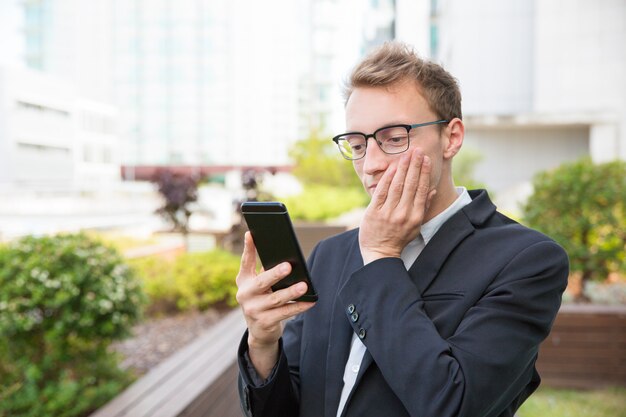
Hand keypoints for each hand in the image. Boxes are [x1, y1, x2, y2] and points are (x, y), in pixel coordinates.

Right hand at [235, 232, 315, 377]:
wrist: (259, 331)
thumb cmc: (263, 300)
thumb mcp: (259, 286)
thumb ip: (266, 272)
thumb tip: (288, 260)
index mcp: (244, 281)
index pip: (245, 262)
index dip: (248, 248)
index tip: (251, 233)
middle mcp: (245, 294)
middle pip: (262, 282)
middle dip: (275, 274)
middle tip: (288, 266)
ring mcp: (253, 310)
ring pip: (276, 299)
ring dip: (291, 292)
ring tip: (304, 285)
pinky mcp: (264, 322)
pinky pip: (285, 313)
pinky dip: (298, 307)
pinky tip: (310, 302)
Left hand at [359, 148, 435, 264]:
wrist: (380, 253)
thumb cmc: (399, 238)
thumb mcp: (416, 226)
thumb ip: (423, 207)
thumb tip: (432, 189)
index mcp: (415, 217)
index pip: (421, 190)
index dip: (424, 173)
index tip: (426, 159)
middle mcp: (403, 214)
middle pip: (410, 185)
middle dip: (414, 166)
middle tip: (417, 150)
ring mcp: (388, 213)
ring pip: (397, 186)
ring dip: (402, 168)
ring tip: (406, 155)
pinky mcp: (374, 212)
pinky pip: (381, 192)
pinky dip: (387, 178)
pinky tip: (392, 167)